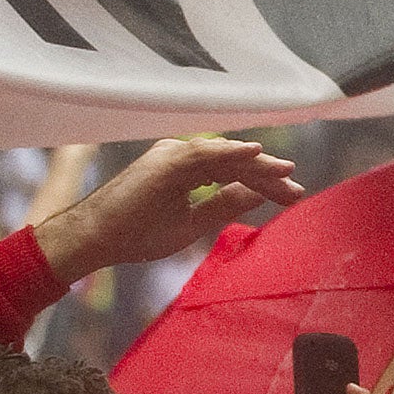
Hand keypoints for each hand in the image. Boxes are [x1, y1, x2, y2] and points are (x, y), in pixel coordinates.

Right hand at [34, 136, 303, 281]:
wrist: (96, 241)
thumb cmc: (136, 234)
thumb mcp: (193, 222)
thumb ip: (224, 205)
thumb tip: (259, 194)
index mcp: (188, 171)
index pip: (236, 173)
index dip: (265, 183)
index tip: (293, 196)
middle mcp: (182, 158)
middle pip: (236, 162)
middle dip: (268, 176)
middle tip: (297, 191)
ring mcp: (172, 156)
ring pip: (225, 155)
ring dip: (257, 164)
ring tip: (286, 172)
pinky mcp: (164, 161)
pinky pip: (204, 153)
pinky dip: (230, 152)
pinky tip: (255, 154)